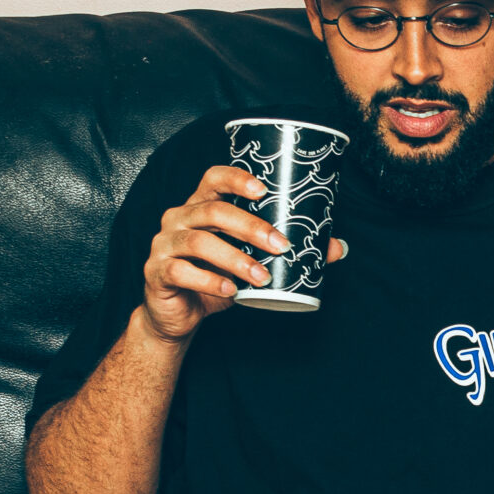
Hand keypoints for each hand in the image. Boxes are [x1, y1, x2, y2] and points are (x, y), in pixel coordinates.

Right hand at [139, 164, 348, 344]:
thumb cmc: (216, 280)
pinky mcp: (157, 272)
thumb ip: (287, 254)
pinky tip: (230, 291)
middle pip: (212, 212)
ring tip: (262, 277)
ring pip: (198, 242)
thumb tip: (337, 247)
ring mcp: (164, 244)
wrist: (179, 315)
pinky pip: (181, 272)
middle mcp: (178, 218)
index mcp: (200, 207)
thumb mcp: (252, 264)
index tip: (264, 190)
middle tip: (281, 246)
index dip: (236, 178)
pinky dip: (209, 282)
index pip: (213, 178)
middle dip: (251, 227)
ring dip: (235, 259)